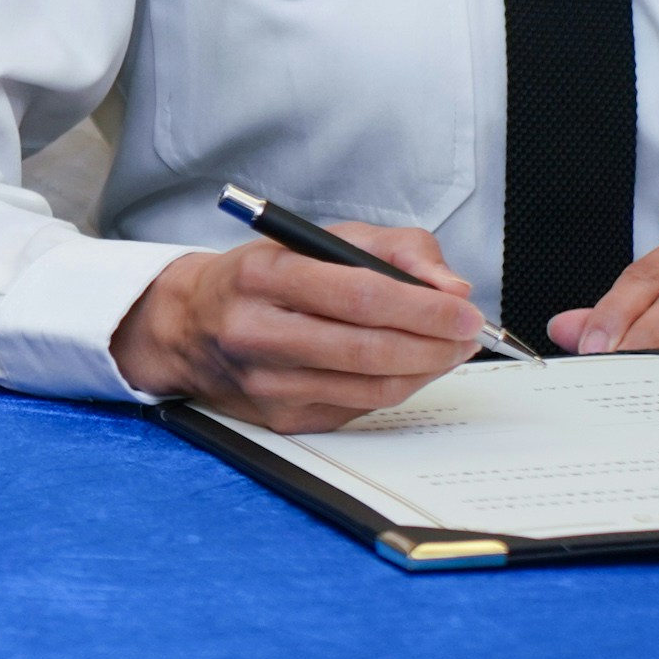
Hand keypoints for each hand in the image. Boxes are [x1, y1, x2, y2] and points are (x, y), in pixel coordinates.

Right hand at [110, 224, 478, 428]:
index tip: (465, 311)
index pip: (358, 296)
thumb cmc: (261, 277)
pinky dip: (397, 388)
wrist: (189, 326)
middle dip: (435, 345)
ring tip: (449, 350)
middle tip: (469, 335)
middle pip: (368, 350)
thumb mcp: (319, 238)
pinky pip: (359, 410)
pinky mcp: (281, 420)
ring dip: (425, 370)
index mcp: (263, 276)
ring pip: (371, 388)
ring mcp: (267, 385)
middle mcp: (257, 333)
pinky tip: (411, 367)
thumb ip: (394, 249)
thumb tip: (451, 287)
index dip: (423, 308)